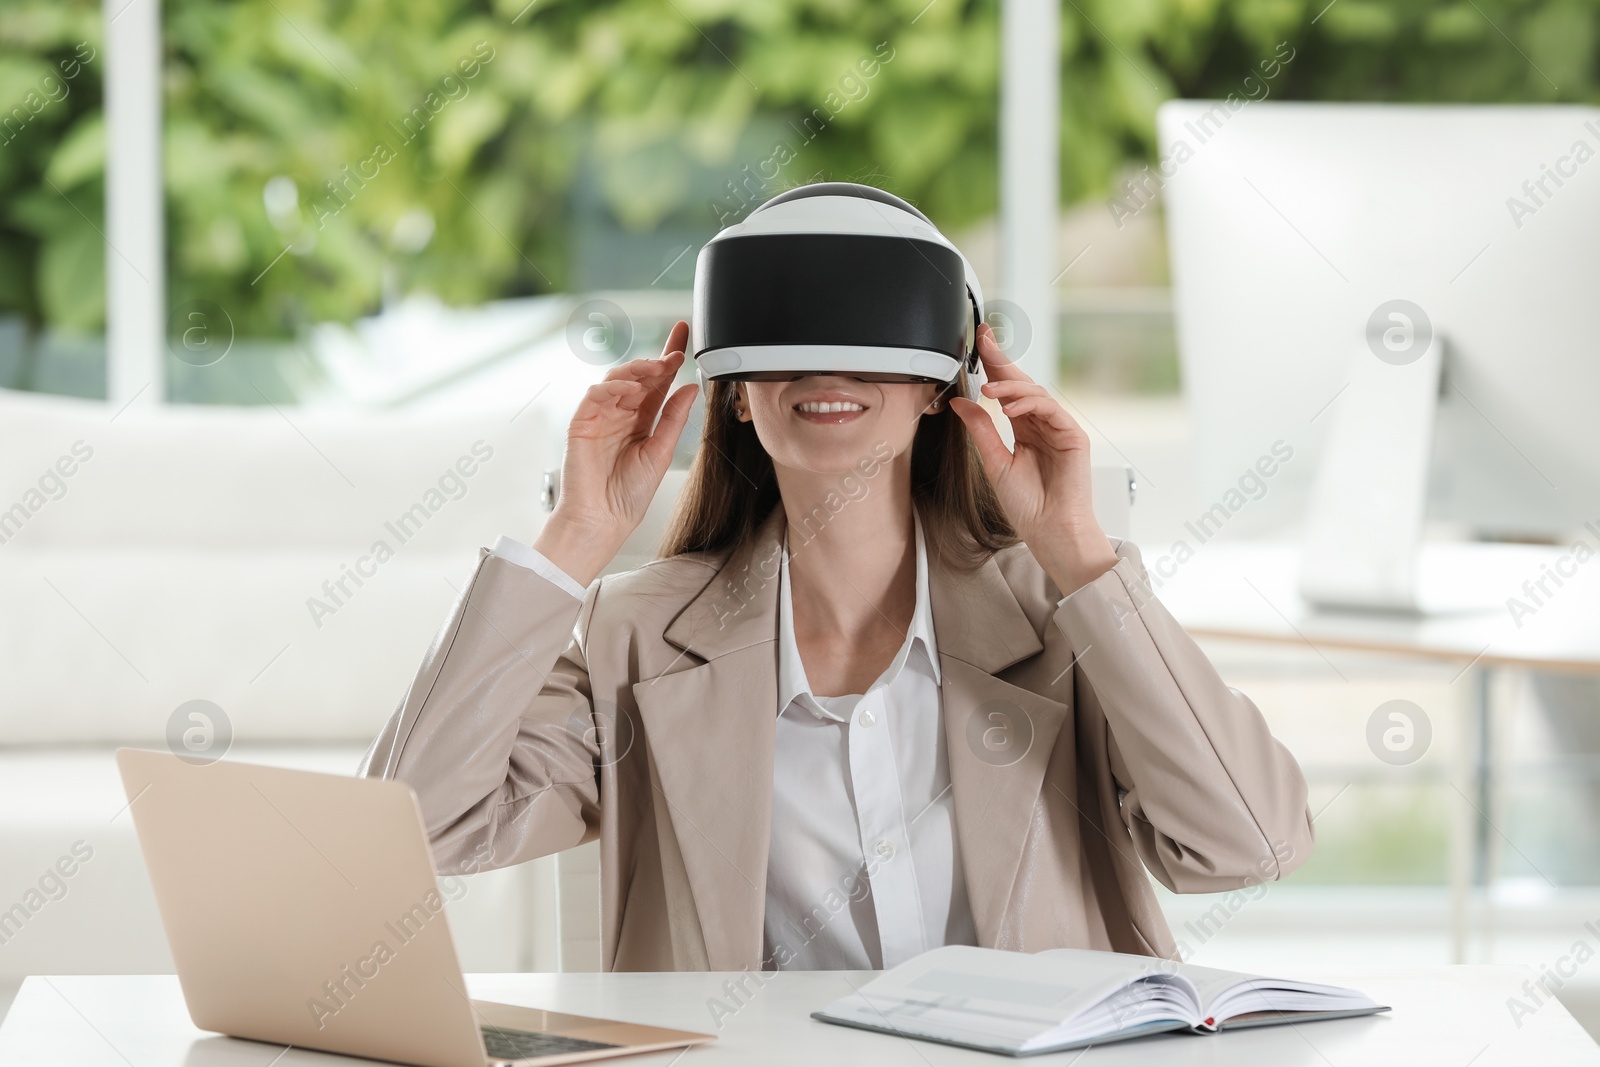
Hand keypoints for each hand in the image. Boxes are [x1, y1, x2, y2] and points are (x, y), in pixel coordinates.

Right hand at [534, 320, 698, 585]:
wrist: (603, 521)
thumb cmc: (628, 496)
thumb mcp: (661, 453)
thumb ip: (674, 419)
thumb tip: (691, 388)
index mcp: (643, 420)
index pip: (658, 382)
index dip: (669, 358)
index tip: (684, 338)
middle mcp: (622, 414)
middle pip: (639, 375)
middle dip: (657, 359)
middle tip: (677, 352)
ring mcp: (601, 416)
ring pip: (617, 378)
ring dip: (638, 369)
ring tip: (659, 367)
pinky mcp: (582, 423)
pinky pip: (596, 394)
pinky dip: (613, 387)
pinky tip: (631, 390)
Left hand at [948, 323, 1118, 595]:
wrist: (1050, 530)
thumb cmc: (1027, 505)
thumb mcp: (993, 462)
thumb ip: (980, 429)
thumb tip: (960, 402)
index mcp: (1024, 429)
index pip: (1007, 390)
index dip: (994, 365)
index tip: (979, 342)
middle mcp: (1042, 424)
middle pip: (1022, 383)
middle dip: (1003, 360)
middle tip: (985, 340)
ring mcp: (1059, 428)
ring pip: (1036, 392)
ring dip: (1011, 387)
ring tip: (988, 391)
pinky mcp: (1073, 436)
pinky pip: (1051, 409)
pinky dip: (1030, 404)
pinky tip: (1010, 408)